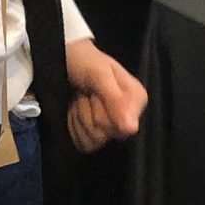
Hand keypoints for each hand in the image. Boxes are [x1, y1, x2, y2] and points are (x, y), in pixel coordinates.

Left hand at [64, 38, 146, 152]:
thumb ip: (116, 99)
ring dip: (80, 116)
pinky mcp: (95, 136)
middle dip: (89, 111)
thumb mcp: (100, 75)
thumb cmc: (86, 63)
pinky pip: (84, 144)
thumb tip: (131, 129)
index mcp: (137, 100)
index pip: (122, 126)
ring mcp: (111, 129)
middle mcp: (128, 118)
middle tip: (87, 92)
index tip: (97, 92)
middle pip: (105, 134)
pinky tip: (75, 109)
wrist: (67, 61)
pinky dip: (74, 125)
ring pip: (93, 140)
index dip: (104, 110)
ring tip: (81, 98)